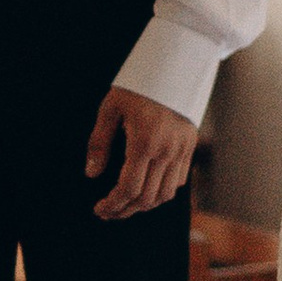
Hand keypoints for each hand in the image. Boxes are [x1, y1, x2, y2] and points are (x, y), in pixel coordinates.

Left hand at [84, 86, 199, 218]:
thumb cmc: (138, 86)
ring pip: (165, 195)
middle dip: (124, 210)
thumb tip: (91, 173)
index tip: (100, 209)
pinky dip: (162, 193)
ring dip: (144, 206)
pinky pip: (178, 182)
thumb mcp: (110, 108)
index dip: (113, 204)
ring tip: (126, 205)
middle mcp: (166, 151)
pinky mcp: (190, 148)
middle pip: (146, 198)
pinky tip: (146, 190)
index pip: (128, 188)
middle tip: (108, 212)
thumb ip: (99, 143)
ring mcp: (182, 151)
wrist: (175, 68)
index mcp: (144, 142)